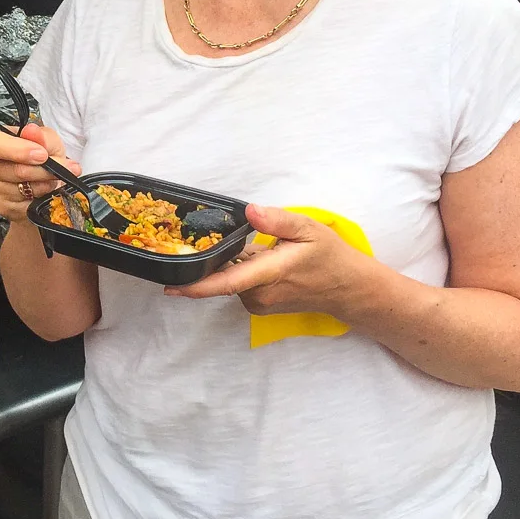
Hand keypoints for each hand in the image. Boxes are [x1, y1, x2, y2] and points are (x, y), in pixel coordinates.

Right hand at [0, 122, 77, 221]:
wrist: (39, 181)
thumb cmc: (39, 156)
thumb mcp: (47, 140)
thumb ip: (42, 136)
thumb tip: (33, 132)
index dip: (19, 150)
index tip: (42, 155)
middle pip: (16, 170)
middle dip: (45, 169)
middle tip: (67, 167)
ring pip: (24, 190)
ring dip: (46, 184)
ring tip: (55, 178)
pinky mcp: (2, 207)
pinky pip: (27, 205)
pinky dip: (42, 198)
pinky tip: (45, 191)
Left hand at [165, 204, 373, 314]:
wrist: (348, 289)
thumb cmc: (330, 257)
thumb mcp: (308, 229)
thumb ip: (277, 220)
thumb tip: (250, 212)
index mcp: (270, 274)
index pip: (227, 283)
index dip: (196, 286)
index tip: (171, 286)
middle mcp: (260, 295)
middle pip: (223, 275)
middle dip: (218, 257)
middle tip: (229, 239)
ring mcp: (259, 303)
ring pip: (232, 278)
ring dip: (234, 262)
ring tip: (261, 248)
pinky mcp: (260, 306)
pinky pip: (240, 284)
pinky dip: (242, 270)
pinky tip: (261, 259)